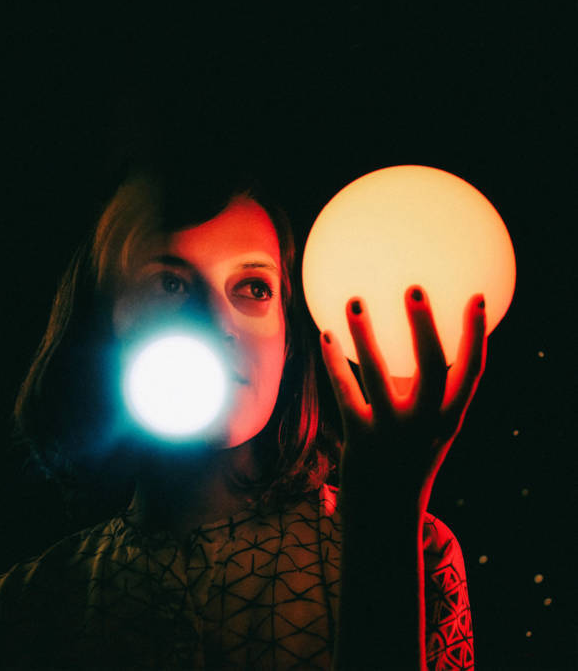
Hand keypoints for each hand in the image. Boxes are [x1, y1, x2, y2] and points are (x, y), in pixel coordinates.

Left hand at [320, 285, 486, 507]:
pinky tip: (326, 336)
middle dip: (424, 325)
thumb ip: (428, 391)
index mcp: (450, 418)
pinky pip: (345, 392)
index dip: (476, 334)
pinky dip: (334, 362)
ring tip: (354, 302)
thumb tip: (419, 342)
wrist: (387, 514)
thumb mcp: (430, 428)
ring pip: (378, 374)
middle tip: (413, 289)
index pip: (473, 371)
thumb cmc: (408, 458)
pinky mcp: (360, 438)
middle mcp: (426, 423)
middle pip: (432, 366)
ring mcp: (392, 431)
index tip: (475, 297)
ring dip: (363, 334)